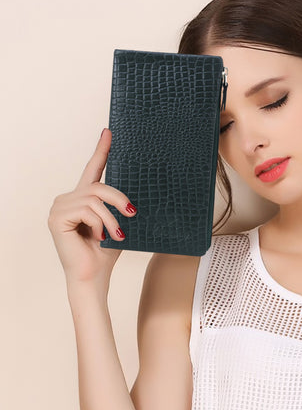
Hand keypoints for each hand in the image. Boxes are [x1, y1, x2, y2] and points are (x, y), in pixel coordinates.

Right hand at [48, 128, 136, 287]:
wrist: (94, 276)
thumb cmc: (105, 253)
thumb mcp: (119, 223)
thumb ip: (120, 206)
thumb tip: (136, 194)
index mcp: (83, 199)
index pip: (92, 169)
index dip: (101, 150)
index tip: (109, 132)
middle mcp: (68, 199)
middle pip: (98, 185)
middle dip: (120, 199)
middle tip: (132, 214)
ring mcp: (60, 207)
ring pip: (95, 197)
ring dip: (111, 218)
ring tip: (116, 234)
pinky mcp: (56, 217)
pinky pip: (88, 210)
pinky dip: (99, 224)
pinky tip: (97, 237)